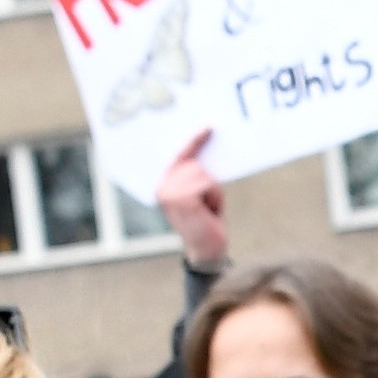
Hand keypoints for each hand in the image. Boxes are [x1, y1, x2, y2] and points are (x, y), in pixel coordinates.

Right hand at [156, 143, 229, 271]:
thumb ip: (194, 175)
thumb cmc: (206, 220)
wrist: (207, 250)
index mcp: (162, 184)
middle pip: (194, 164)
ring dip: (213, 191)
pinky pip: (207, 183)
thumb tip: (205, 153)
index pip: (179, 156)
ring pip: (202, 174)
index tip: (208, 127)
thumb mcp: (198, 193)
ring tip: (207, 208)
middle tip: (207, 203)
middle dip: (208, 182)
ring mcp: (170, 193)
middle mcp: (162, 187)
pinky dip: (215, 196)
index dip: (194, 141)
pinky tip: (209, 211)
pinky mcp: (182, 199)